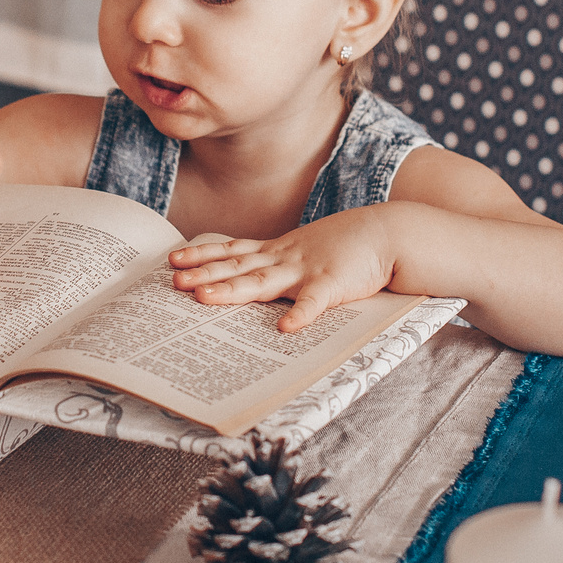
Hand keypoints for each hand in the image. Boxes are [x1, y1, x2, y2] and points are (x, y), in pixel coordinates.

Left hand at [167, 208, 395, 333]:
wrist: (388, 234)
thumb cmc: (348, 246)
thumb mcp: (307, 250)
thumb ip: (281, 263)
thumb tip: (254, 276)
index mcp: (279, 251)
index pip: (234, 251)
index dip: (203, 255)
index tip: (174, 259)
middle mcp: (286, 258)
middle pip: (238, 267)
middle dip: (205, 274)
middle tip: (173, 280)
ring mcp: (307, 270)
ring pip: (263, 282)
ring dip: (233, 291)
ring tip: (204, 299)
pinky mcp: (333, 284)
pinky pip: (314, 303)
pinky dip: (300, 315)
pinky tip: (284, 329)